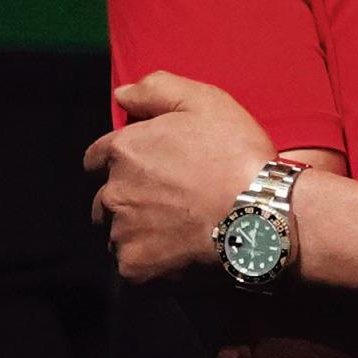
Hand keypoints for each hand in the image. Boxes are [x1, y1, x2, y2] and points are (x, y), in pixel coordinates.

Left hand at [98, 71, 282, 286]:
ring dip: (136, 231)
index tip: (146, 169)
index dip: (121, 162)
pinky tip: (177, 252)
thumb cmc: (236, 155)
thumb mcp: (205, 102)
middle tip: (167, 203)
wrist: (260, 215)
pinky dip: (149, 261)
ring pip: (117, 233)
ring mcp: (122, 233)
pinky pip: (132, 265)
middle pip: (105, 199)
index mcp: (123, 150)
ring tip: (174, 230)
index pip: (97, 157)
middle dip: (128, 199)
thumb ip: (156, 90)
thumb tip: (121, 94)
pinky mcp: (135, 268)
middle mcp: (113, 192)